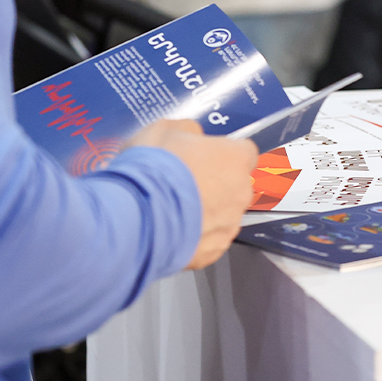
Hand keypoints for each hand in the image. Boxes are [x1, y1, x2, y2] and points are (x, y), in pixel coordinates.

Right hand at [128, 119, 257, 270]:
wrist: (136, 215)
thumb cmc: (153, 167)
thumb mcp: (165, 129)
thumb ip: (189, 131)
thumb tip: (193, 136)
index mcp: (235, 158)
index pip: (245, 152)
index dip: (224, 153)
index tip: (206, 157)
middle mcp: (241, 192)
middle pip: (237, 185)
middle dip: (218, 184)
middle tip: (186, 183)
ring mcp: (230, 224)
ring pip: (225, 214)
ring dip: (207, 211)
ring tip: (175, 210)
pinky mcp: (215, 251)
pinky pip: (210, 239)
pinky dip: (197, 235)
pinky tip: (173, 230)